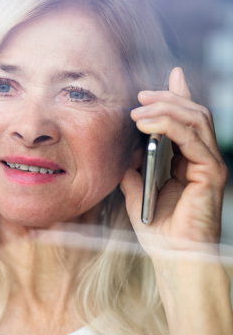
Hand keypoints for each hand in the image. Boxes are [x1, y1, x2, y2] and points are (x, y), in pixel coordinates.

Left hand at [120, 67, 227, 257]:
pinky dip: (169, 126)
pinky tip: (147, 125)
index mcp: (189, 161)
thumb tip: (122, 152)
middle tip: (141, 94)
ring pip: (195, 120)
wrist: (174, 258)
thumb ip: (132, 170)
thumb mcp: (137, 193)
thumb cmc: (160, 231)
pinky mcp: (211, 172)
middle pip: (193, 114)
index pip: (187, 120)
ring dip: (165, 109)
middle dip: (167, 98)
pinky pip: (192, 139)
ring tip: (137, 110)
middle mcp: (203, 159)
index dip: (179, 96)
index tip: (168, 76)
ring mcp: (210, 164)